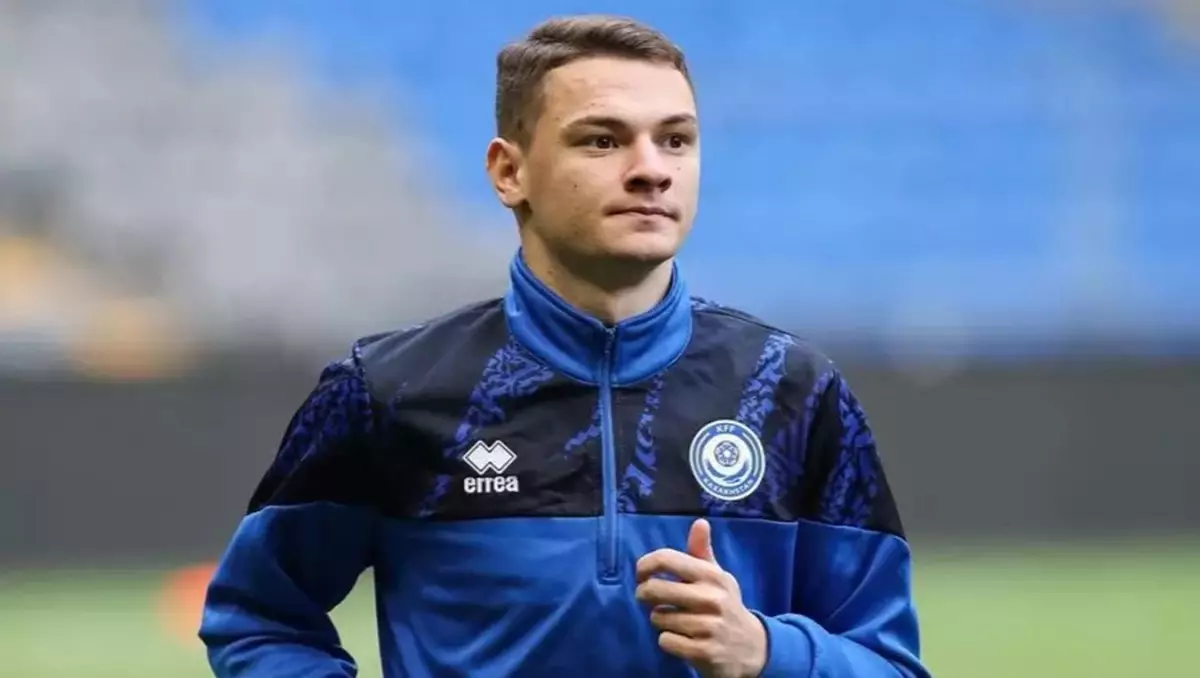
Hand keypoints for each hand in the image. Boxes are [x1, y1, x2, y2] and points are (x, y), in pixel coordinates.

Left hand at [635, 518, 766, 677]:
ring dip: (659, 620)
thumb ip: (702, 552)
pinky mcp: (704, 651)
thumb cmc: (725, 606)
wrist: (752, 648)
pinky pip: (665, 640)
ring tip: (674, 620)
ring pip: (658, 617)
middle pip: (654, 589)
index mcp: (712, 576)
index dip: (645, 565)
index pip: (667, 559)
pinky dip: (667, 640)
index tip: (641, 574)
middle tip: (646, 598)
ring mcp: (709, 626)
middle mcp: (712, 598)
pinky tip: (681, 638)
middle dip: (643, 594)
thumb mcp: (718, 578)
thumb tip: (699, 522)